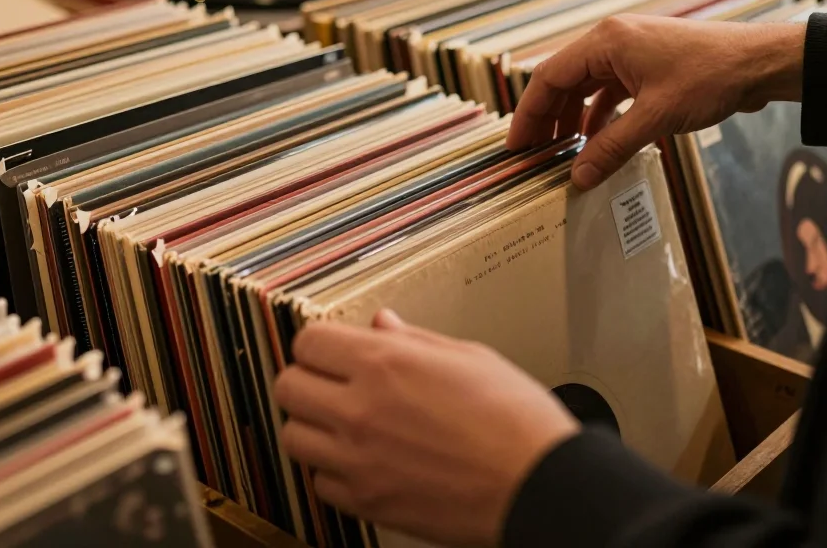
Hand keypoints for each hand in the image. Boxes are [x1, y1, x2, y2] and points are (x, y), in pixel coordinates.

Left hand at [273, 310, 578, 547]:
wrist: (538, 486)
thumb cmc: (515, 421)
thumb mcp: (468, 356)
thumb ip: (414, 339)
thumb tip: (384, 324)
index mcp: (385, 363)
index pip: (308, 341)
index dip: (319, 343)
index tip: (331, 349)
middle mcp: (361, 409)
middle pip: (288, 385)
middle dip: (306, 379)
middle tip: (330, 382)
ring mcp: (359, 459)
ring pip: (293, 435)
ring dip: (311, 425)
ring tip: (340, 422)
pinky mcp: (367, 501)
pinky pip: (319, 481)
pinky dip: (331, 470)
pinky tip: (358, 459)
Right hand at [507, 14, 805, 189]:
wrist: (760, 63)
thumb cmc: (712, 76)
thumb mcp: (656, 117)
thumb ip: (611, 148)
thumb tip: (579, 177)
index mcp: (605, 41)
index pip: (548, 77)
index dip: (528, 113)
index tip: (516, 145)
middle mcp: (612, 41)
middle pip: (563, 82)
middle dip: (546, 118)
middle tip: (532, 153)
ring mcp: (629, 53)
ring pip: (585, 87)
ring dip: (571, 118)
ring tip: (561, 151)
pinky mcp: (646, 67)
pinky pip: (608, 92)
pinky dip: (597, 116)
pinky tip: (594, 140)